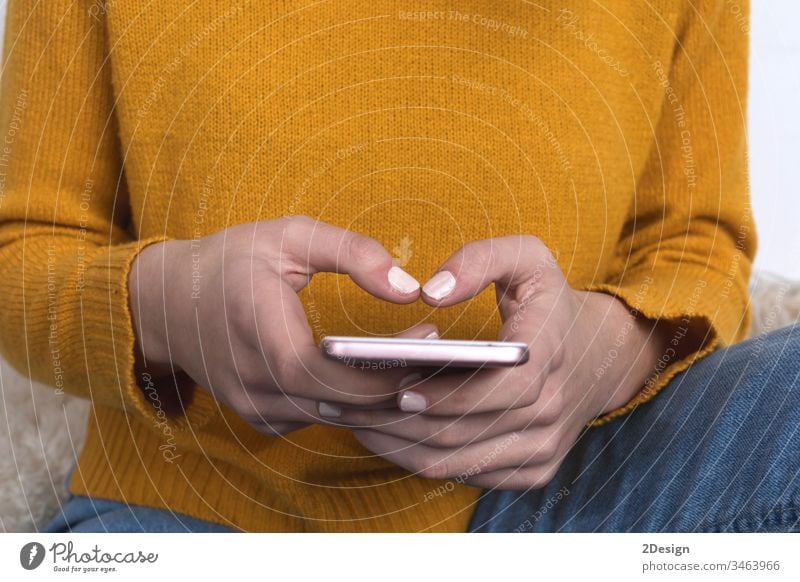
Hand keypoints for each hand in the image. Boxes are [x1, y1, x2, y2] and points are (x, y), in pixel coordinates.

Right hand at [128, 215, 434, 435]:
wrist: (166, 302)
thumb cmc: (228, 261)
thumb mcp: (290, 236)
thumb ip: (353, 253)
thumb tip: (409, 286)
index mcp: (264, 339)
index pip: (339, 374)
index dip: (390, 367)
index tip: (432, 339)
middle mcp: (259, 386)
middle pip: (347, 403)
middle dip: (401, 384)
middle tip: (445, 356)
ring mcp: (258, 407)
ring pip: (338, 415)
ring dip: (382, 396)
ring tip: (426, 363)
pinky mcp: (261, 416)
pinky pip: (321, 415)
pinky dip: (354, 401)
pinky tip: (385, 376)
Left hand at [319, 236, 678, 488]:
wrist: (598, 355)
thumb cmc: (549, 302)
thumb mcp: (527, 258)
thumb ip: (479, 259)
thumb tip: (429, 293)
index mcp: (553, 352)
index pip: (506, 387)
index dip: (452, 394)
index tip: (401, 387)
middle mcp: (553, 408)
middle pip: (468, 432)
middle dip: (403, 423)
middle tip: (349, 406)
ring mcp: (545, 446)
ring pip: (459, 462)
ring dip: (400, 446)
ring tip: (352, 422)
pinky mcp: (533, 469)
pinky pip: (466, 475)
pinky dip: (420, 459)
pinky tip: (385, 436)